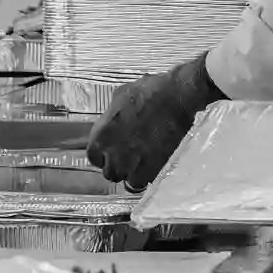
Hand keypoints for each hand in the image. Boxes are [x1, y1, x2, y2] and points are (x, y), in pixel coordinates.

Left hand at [91, 57, 219, 191]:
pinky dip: (151, 175)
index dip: (105, 155)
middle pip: (111, 172)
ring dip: (136, 173)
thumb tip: (114, 121)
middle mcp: (113, 155)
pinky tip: (157, 163)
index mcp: (101, 137)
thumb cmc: (149, 91)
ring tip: (146, 161)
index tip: (115, 152)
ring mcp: (134, 165)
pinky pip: (148, 181)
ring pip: (130, 180)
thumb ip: (111, 116)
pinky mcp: (154, 170)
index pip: (94, 158)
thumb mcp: (120, 96)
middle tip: (132, 157)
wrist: (178, 98)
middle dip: (120, 166)